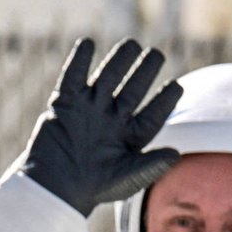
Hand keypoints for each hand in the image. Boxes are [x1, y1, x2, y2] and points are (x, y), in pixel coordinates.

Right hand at [21, 37, 181, 216]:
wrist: (54, 187)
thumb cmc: (94, 188)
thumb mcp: (127, 178)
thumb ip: (152, 165)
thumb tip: (177, 154)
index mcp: (129, 138)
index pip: (152, 115)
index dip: (165, 101)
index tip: (177, 87)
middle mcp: (112, 120)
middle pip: (132, 90)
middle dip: (144, 72)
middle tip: (156, 55)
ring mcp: (89, 110)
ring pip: (107, 78)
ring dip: (118, 61)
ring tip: (131, 45)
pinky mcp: (65, 104)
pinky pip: (73, 77)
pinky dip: (78, 60)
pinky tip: (87, 44)